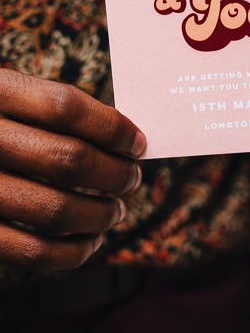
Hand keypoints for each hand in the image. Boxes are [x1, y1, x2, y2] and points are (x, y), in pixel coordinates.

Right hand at [0, 69, 145, 269]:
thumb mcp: (10, 96)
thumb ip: (54, 109)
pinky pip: (30, 251)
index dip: (112, 127)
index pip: (65, 106)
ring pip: (55, 209)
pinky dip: (72, 252)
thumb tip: (127, 141)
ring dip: (101, 214)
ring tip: (117, 209)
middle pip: (68, 158)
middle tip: (133, 178)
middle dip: (115, 173)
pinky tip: (91, 241)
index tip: (138, 143)